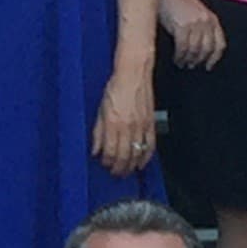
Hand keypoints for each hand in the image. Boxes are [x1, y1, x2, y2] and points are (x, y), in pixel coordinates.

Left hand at [92, 58, 156, 178]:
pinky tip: (141, 163)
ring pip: (137, 154)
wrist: (133, 74)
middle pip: (124, 156)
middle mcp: (127, 127)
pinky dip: (146, 157)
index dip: (107, 162)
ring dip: (131, 166)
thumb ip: (97, 132)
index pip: (110, 152)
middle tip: (115, 173)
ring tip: (126, 171)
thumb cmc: (116, 88)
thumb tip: (95, 150)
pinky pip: (150, 145)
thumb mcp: (100, 109)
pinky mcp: (150, 123)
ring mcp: (141, 126)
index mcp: (113, 123)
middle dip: (119, 168)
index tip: (104, 164)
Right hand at [157, 0, 225, 68]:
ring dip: (188, 59)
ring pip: (195, 50)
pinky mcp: (182, 27)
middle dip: (199, 60)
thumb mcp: (199, 15)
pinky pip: (183, 47)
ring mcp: (195, 24)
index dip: (215, 58)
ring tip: (183, 63)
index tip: (209, 66)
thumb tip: (200, 51)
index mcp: (213, 20)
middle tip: (192, 65)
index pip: (220, 44)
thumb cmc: (181, 4)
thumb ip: (203, 29)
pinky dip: (180, 56)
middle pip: (207, 49)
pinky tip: (177, 58)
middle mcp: (206, 22)